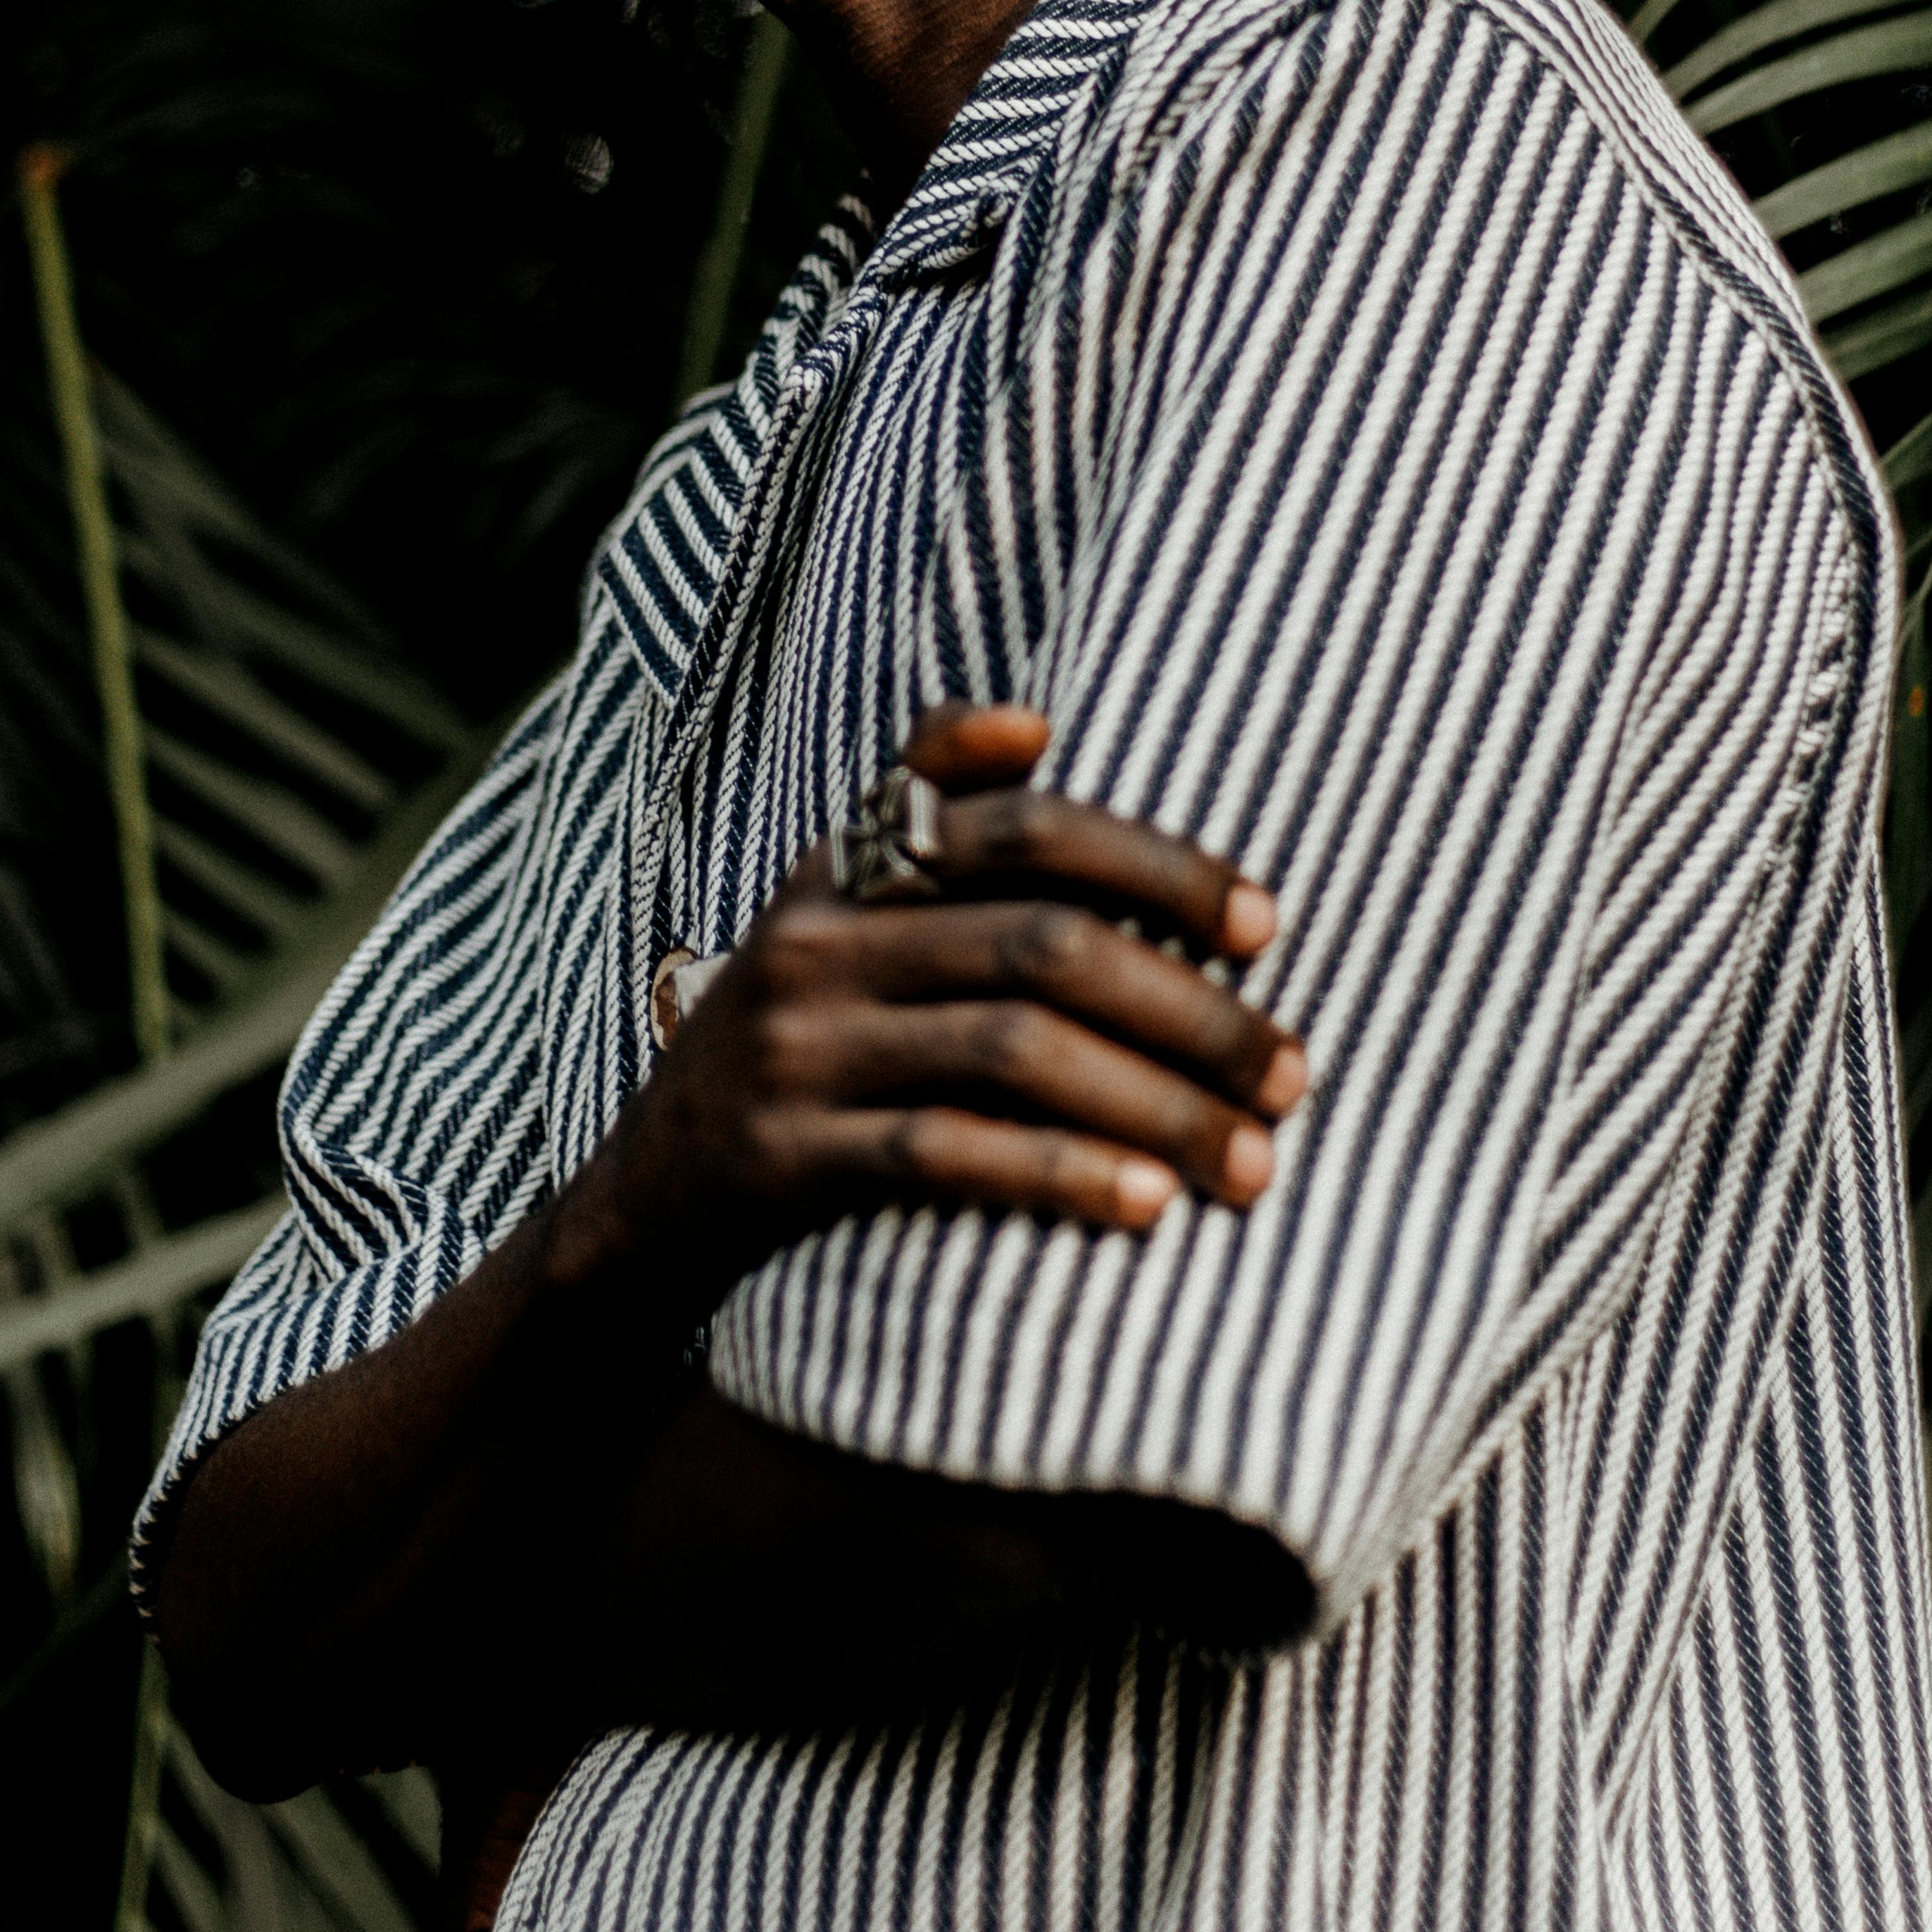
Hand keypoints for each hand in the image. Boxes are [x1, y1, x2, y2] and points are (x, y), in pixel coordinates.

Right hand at [565, 704, 1304, 1303]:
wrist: (641, 1201)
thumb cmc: (801, 1045)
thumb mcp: (836, 917)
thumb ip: (925, 818)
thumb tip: (1033, 725)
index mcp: (847, 867)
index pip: (1024, 826)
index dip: (1155, 866)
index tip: (1265, 925)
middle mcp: (816, 941)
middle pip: (1042, 948)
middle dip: (1191, 1012)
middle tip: (1290, 1076)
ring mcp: (795, 1048)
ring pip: (1011, 1053)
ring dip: (1154, 1107)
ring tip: (1248, 1162)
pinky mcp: (782, 1156)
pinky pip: (943, 1155)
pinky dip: (1057, 1175)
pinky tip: (1144, 1206)